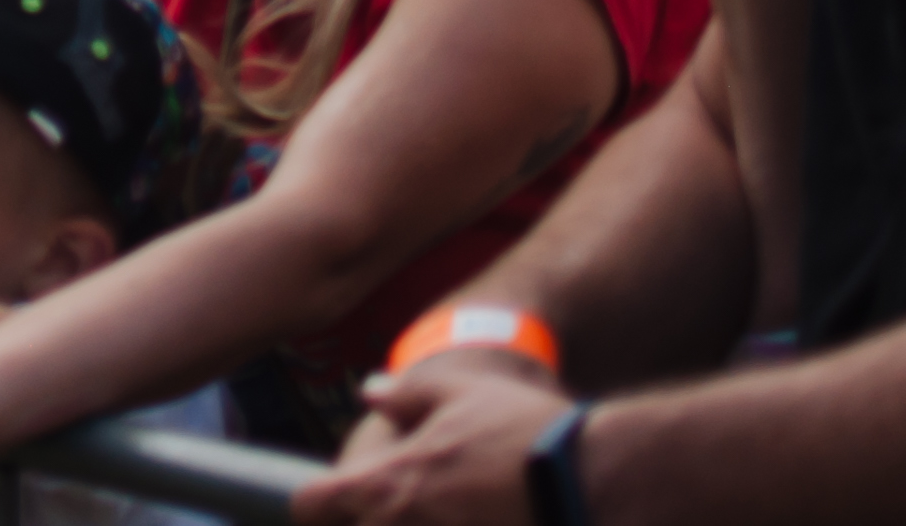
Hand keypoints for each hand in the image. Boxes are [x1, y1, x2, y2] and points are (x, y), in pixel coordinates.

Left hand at [293, 353, 572, 523]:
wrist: (594, 481)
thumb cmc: (525, 432)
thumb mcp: (460, 392)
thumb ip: (406, 395)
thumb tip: (370, 393)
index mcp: (388, 484)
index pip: (312, 507)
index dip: (317, 506)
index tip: (334, 506)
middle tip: (389, 515)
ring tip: (438, 518)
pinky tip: (466, 525)